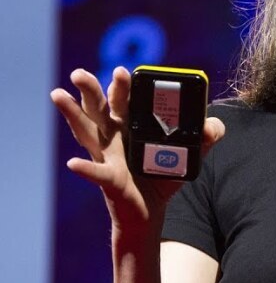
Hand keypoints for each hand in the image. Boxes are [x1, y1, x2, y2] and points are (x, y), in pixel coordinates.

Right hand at [50, 67, 224, 233]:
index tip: (123, 71)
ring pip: (86, 131)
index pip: (125, 99)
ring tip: (57, 94)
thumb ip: (207, 135)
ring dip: (72, 113)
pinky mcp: (111, 180)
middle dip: (89, 89)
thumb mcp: (191, 152)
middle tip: (79, 73)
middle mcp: (114, 136)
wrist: (152, 211)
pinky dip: (85, 168)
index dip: (123, 85)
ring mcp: (108, 157)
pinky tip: (74, 163)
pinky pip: (97, 173)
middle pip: (99, 107)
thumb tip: (211, 124)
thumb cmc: (164, 175)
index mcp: (132, 124)